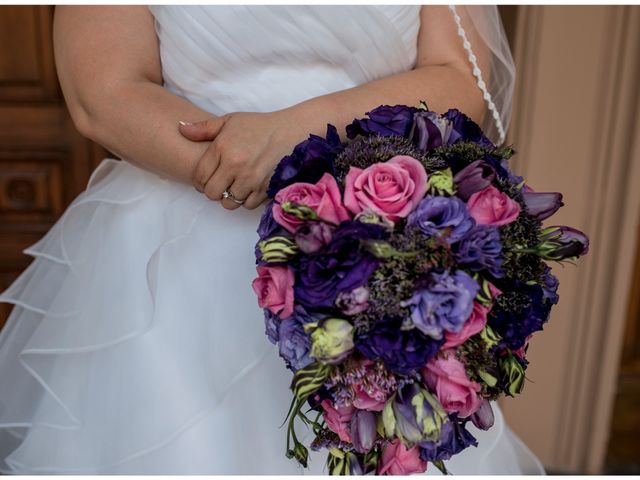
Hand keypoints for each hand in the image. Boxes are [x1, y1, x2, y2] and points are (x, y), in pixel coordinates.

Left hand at [179, 110, 304, 209]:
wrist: (294, 132)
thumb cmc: (260, 126)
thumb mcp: (231, 121)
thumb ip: (204, 128)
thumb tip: (180, 129)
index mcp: (223, 148)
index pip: (200, 177)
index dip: (200, 181)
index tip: (206, 179)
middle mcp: (235, 165)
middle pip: (212, 193)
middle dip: (213, 191)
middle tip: (220, 184)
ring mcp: (251, 179)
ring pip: (229, 203)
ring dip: (229, 197)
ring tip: (235, 186)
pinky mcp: (265, 189)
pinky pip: (247, 205)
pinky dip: (246, 200)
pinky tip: (249, 188)